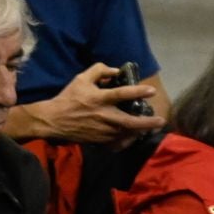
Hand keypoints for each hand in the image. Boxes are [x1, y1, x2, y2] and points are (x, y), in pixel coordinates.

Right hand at [13, 64, 166, 146]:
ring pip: (126, 133)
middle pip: (129, 121)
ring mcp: (101, 130)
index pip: (122, 94)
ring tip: (149, 128)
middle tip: (160, 121)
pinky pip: (116, 142)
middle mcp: (103, 116)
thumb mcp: (80, 79)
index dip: (138, 92)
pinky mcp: (98, 140)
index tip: (152, 91)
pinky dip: (126, 140)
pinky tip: (131, 137)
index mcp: (99, 99)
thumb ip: (99, 71)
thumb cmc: (68, 98)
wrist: (53, 120)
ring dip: (139, 131)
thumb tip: (116, 71)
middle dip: (147, 122)